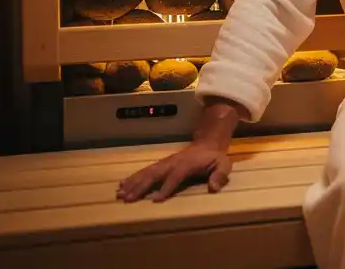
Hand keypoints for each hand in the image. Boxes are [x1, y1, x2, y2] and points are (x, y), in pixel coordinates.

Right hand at [116, 142, 231, 201]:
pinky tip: (122, 185)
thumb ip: (220, 175)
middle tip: (128, 198)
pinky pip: (146, 171)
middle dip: (141, 186)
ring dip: (133, 183)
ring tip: (120, 193)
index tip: (155, 200)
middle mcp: (173, 162)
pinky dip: (133, 177)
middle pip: (155, 174)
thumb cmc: (215, 158)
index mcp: (188, 164)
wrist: (207, 144)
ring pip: (147, 172)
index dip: (166, 187)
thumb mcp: (224, 165)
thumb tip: (214, 187)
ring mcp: (166, 162)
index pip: (175, 176)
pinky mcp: (161, 164)